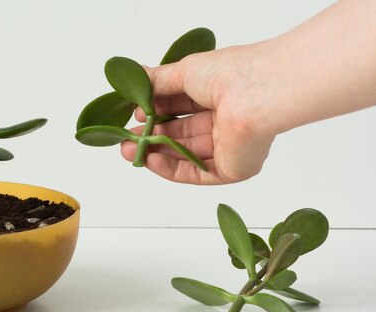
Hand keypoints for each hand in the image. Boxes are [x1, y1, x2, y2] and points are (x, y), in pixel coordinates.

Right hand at [121, 45, 276, 184]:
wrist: (254, 95)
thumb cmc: (228, 75)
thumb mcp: (183, 71)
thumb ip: (158, 80)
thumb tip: (138, 76)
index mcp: (221, 95)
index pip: (184, 108)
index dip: (158, 112)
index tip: (135, 115)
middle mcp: (227, 122)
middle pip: (183, 135)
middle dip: (152, 136)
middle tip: (126, 138)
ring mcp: (230, 147)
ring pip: (186, 155)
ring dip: (156, 153)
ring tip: (128, 150)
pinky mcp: (232, 169)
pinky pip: (197, 172)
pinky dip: (171, 168)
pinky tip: (151, 160)